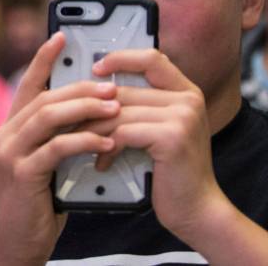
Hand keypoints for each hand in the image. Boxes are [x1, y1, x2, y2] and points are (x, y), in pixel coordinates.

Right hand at [0, 32, 119, 265]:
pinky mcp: (22, 173)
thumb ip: (57, 135)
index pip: (27, 85)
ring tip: (115, 108)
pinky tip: (107, 143)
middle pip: (45, 98)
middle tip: (112, 85)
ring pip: (49, 117)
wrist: (20, 243)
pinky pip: (57, 147)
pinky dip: (84, 141)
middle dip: (81, 88)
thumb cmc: (41, 202)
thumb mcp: (47, 162)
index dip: (44, 59)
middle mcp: (3, 135)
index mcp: (9, 128)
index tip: (63, 37)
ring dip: (86, 110)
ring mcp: (9, 153)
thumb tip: (91, 107)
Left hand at [82, 49, 230, 242]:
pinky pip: (124, 133)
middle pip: (126, 91)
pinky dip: (107, 148)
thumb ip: (144, 108)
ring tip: (82, 145)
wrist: (197, 210)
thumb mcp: (161, 131)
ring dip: (95, 131)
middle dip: (93, 108)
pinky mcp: (172, 137)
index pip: (151, 58)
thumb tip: (99, 91)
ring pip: (120, 113)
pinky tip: (102, 162)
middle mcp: (188, 99)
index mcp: (186, 92)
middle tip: (70, 121)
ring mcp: (183, 117)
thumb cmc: (172, 172)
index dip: (121, 59)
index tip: (95, 68)